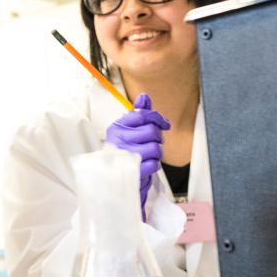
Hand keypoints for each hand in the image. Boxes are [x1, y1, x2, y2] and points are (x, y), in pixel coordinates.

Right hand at [104, 92, 170, 216]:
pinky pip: (154, 163)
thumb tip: (144, 96)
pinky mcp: (133, 170)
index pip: (142, 115)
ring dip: (156, 153)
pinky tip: (145, 166)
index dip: (157, 118)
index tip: (164, 124)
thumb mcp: (128, 131)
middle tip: (152, 143)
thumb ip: (138, 114)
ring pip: (155, 148)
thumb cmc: (123, 152)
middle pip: (151, 131)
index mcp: (117, 127)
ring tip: (147, 156)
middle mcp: (119, 139)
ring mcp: (125, 155)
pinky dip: (154, 166)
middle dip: (158, 138)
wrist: (112, 179)